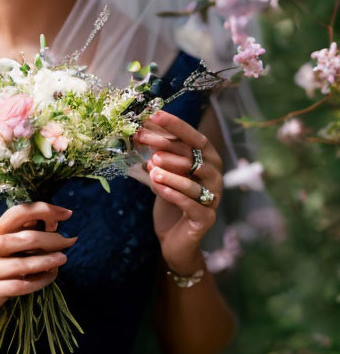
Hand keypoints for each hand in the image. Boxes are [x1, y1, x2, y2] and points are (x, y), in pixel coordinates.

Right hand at [0, 202, 77, 349]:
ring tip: (62, 259)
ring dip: (46, 261)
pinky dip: (37, 282)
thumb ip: (25, 239)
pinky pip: (17, 286)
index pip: (17, 212)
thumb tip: (55, 223)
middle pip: (22, 237)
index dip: (44, 210)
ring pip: (20, 264)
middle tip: (69, 242)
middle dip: (50, 239)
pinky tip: (50, 278)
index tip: (67, 214)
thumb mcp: (7, 254)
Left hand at [133, 109, 222, 274]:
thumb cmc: (170, 199)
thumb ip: (158, 154)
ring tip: (151, 166)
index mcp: (207, 160)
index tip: (154, 115)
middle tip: (144, 140)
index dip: (175, 125)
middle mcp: (215, 176)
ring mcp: (213, 198)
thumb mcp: (163, 173)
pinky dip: (173, 194)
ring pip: (194, 181)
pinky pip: (190, 204)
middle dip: (167, 146)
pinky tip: (156, 186)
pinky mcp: (206, 218)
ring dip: (171, 171)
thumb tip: (139, 128)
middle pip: (193, 156)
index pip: (194, 137)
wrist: (174, 238)